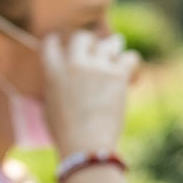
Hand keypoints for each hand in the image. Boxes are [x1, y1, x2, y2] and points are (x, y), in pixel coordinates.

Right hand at [39, 29, 141, 158]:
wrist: (85, 145)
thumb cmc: (66, 134)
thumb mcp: (50, 107)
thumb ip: (55, 87)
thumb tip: (60, 81)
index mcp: (53, 71)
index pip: (52, 42)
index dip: (60, 40)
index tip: (65, 43)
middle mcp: (74, 63)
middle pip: (82, 37)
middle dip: (89, 41)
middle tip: (96, 48)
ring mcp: (97, 67)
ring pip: (109, 43)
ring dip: (113, 48)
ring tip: (117, 50)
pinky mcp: (117, 75)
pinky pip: (130, 58)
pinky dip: (132, 63)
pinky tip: (131, 72)